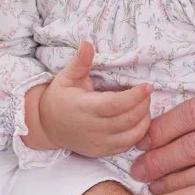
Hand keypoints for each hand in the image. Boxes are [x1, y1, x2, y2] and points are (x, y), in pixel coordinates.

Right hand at [27, 41, 150, 157]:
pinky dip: (138, 133)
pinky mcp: (101, 152)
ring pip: (131, 135)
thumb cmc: (59, 98)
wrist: (47, 127)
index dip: (135, 96)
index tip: (148, 86)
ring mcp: (97, 143)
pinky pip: (127, 146)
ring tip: (144, 105)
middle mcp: (91, 128)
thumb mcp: (66, 77)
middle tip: (147, 92)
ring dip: (144, 120)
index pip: (115, 105)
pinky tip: (138, 119)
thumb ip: (80, 62)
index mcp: (84, 108)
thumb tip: (87, 42)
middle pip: (127, 120)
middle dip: (143, 105)